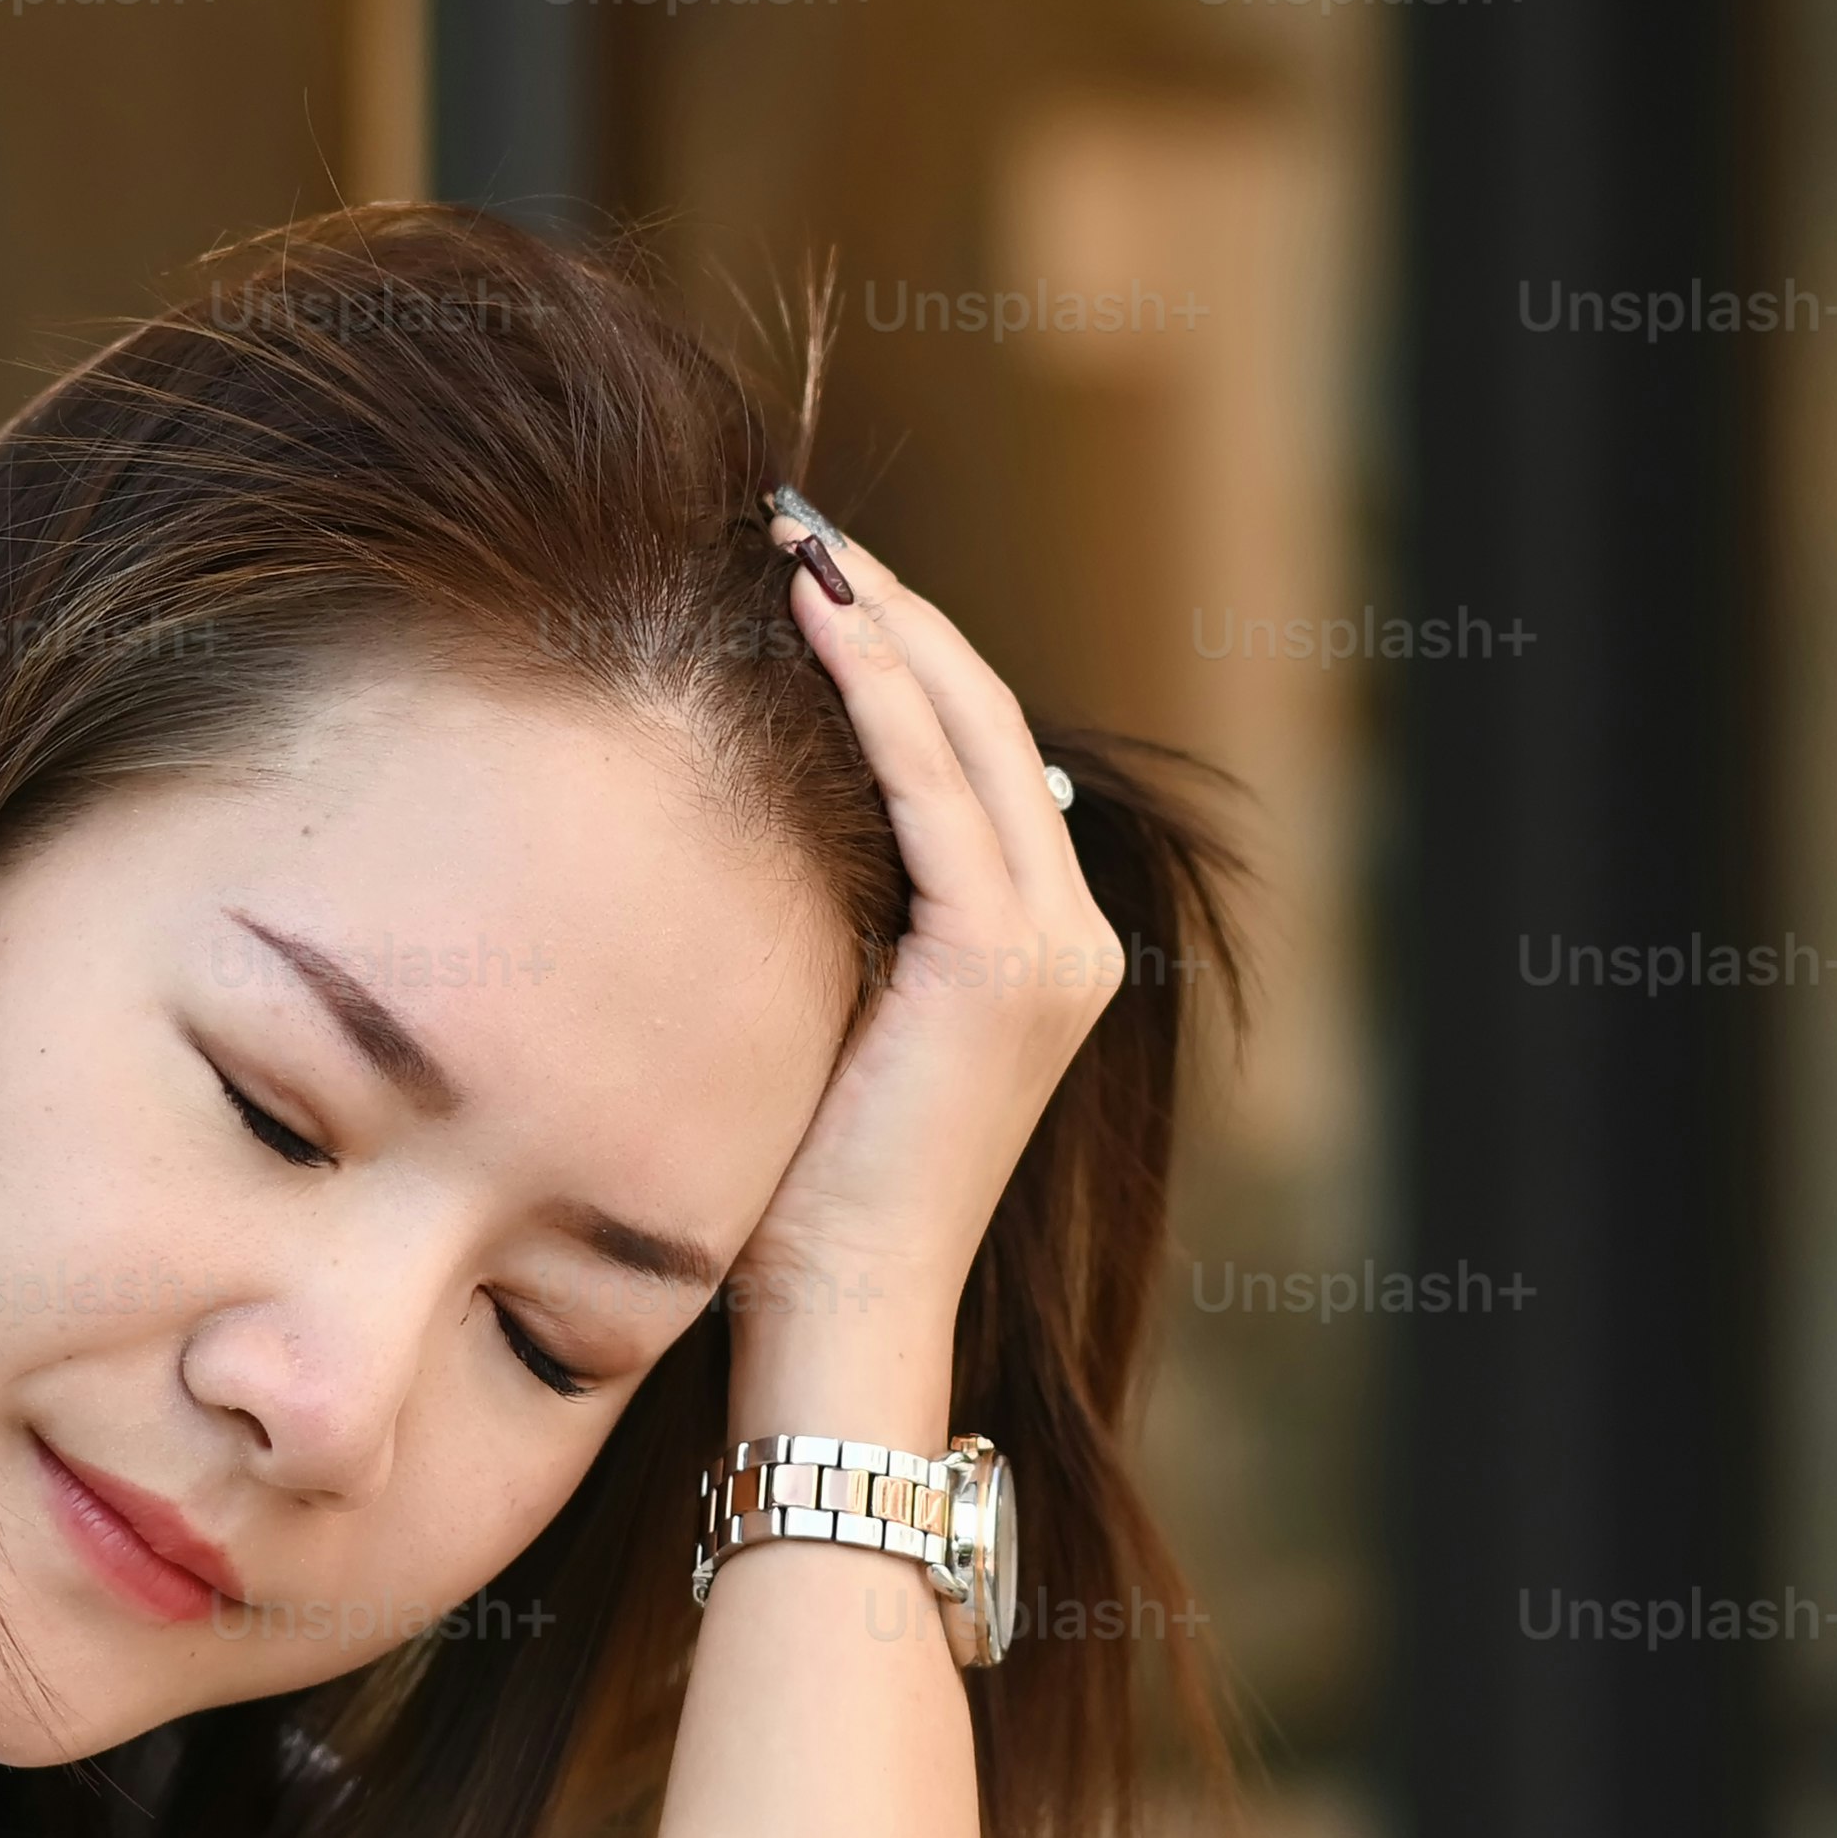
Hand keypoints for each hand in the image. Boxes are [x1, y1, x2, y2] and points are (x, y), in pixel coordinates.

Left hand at [730, 500, 1126, 1437]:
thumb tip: (764, 809)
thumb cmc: (801, 1198)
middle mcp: (1072, 937)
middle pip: (986, 717)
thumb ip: (840, 919)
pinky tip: (809, 615)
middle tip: (791, 518)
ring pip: (970, 729)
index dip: (900, 648)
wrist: (839, 1319)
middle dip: (889, 606)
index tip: (805, 569)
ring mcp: (1053, 947)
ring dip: (879, 620)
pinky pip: (937, 785)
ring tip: (791, 536)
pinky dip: (875, 688)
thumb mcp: (828, 1021)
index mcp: (1043, 949)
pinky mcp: (1004, 963)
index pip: (978, 755)